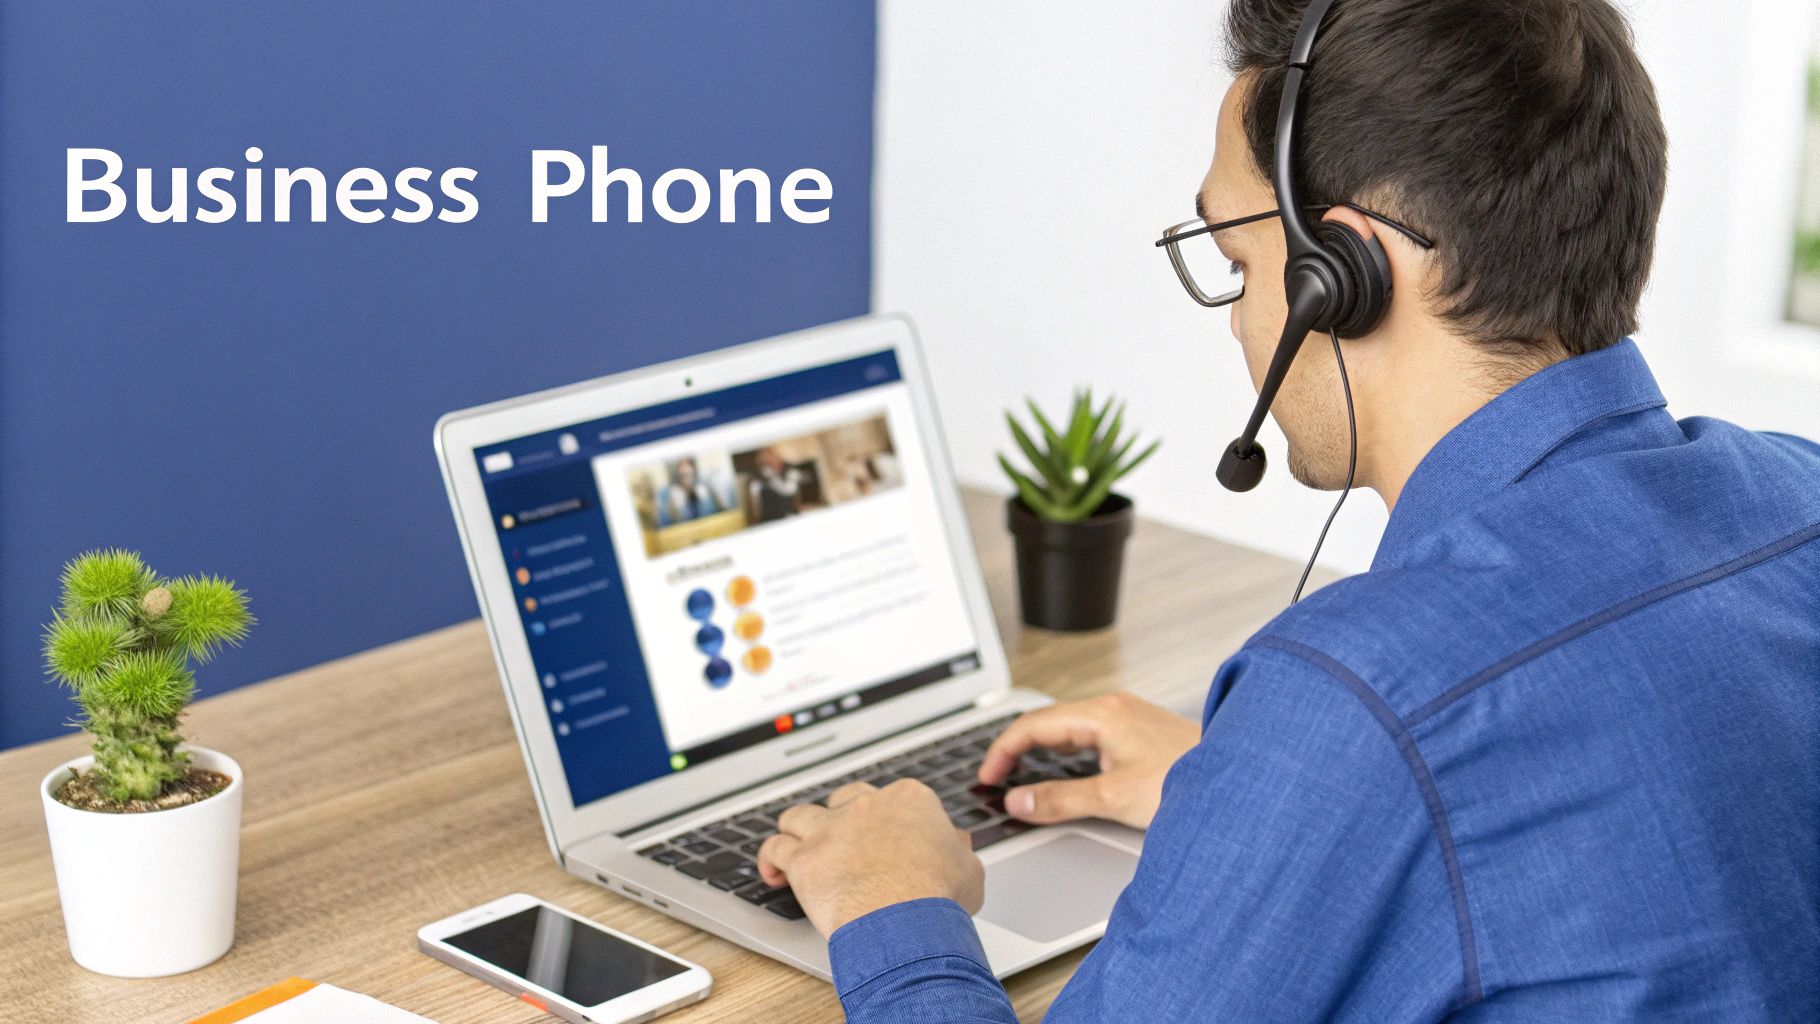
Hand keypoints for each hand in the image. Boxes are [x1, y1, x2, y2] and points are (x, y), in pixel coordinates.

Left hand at [757, 779, 983, 936]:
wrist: (907, 920)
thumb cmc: (937, 897)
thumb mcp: (968, 869)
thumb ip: (958, 852)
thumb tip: (957, 851)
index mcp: (908, 800)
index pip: (890, 797)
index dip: (885, 819)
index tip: (885, 837)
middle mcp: (866, 806)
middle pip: (843, 800)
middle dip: (841, 819)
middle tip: (844, 843)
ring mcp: (831, 829)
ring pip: (800, 816)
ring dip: (798, 831)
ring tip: (799, 847)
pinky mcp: (804, 858)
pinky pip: (775, 848)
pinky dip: (770, 860)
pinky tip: (773, 872)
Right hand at [978, 692, 1198, 829]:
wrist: (1243, 781)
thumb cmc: (1188, 782)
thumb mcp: (1114, 797)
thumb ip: (1060, 800)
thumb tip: (1019, 801)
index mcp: (1102, 714)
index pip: (1032, 725)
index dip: (1002, 752)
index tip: (988, 778)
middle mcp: (1114, 708)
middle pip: (1048, 723)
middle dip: (1018, 750)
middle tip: (998, 779)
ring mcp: (1130, 718)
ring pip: (1070, 729)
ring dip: (1043, 752)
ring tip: (1025, 778)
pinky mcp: (1142, 733)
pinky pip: (1091, 736)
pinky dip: (1068, 754)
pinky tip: (1069, 774)